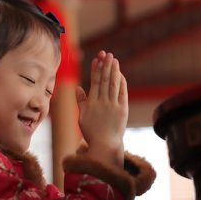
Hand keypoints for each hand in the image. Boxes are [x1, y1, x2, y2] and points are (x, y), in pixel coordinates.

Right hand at [76, 51, 127, 166]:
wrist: (105, 145)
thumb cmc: (92, 132)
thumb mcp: (82, 117)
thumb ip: (81, 101)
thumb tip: (78, 88)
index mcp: (91, 103)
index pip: (94, 82)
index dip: (96, 69)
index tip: (97, 59)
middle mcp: (102, 102)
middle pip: (105, 80)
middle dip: (106, 66)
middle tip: (108, 54)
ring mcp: (113, 106)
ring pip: (113, 84)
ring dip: (114, 71)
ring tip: (114, 60)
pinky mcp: (123, 110)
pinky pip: (122, 93)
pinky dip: (121, 83)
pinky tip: (121, 75)